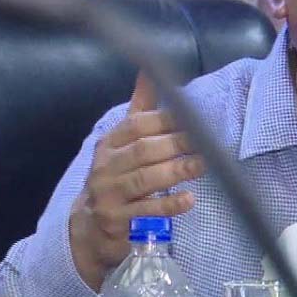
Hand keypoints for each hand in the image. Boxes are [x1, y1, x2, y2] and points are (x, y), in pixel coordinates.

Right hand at [69, 74, 203, 290]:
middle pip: (143, 151)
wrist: (90, 225)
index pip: (136, 125)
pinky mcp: (117, 221)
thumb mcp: (124, 142)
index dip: (164, 119)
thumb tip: (149, 71)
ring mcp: (108, 195)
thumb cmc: (117, 176)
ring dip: (176, 171)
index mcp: (110, 143)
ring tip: (202, 166)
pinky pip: (145, 211)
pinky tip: (189, 199)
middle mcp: (105, 166)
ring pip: (144, 179)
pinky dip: (168, 205)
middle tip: (205, 142)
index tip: (193, 116)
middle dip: (175, 144)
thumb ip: (140, 109)